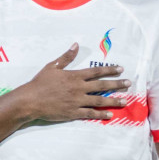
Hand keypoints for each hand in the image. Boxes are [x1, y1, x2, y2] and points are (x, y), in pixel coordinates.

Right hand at [13, 45, 130, 123]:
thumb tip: (76, 45)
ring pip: (100, 101)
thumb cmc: (39, 83)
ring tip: (125, 101)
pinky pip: (90, 113)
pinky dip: (101, 114)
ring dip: (114, 100)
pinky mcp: (73, 112)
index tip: (120, 69)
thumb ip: (66, 57)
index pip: (96, 72)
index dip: (109, 70)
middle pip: (102, 86)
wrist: (30, 101)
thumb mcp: (52, 67)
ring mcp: (77, 101)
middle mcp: (79, 88)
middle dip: (117, 84)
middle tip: (128, 83)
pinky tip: (110, 115)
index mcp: (74, 76)